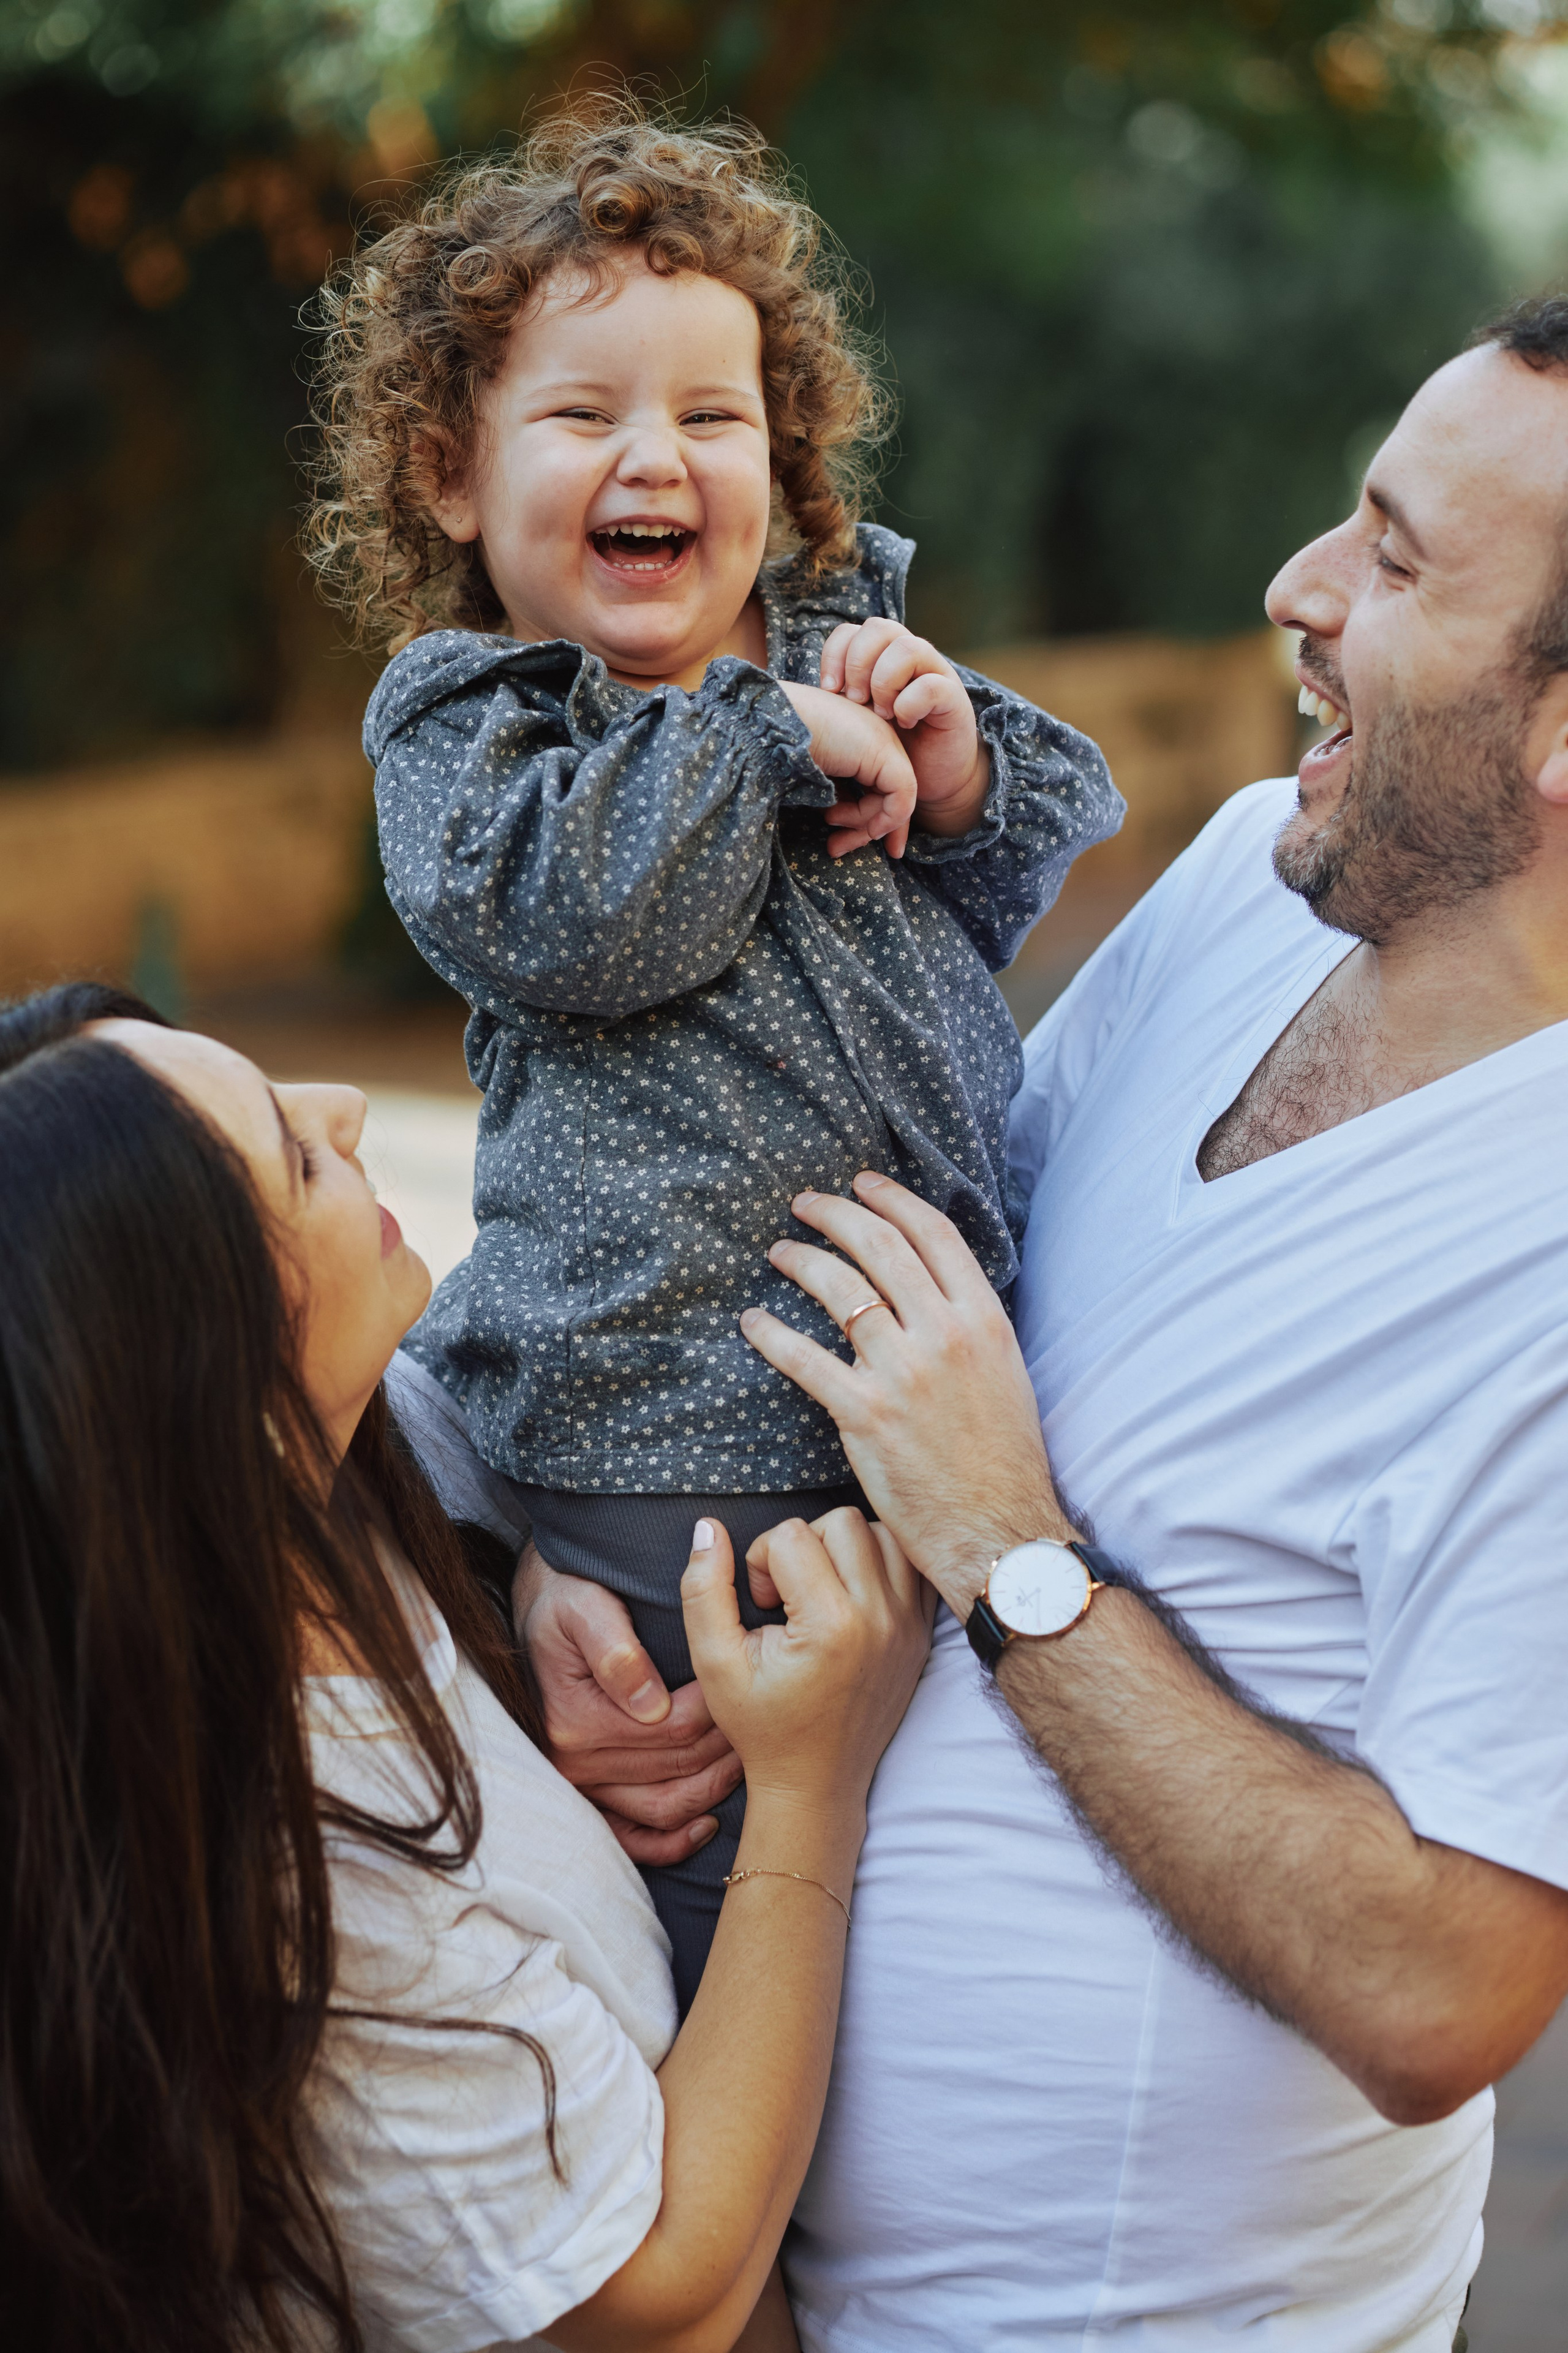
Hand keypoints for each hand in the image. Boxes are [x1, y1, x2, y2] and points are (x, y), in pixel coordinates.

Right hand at [513, 1546, 742, 1864]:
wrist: (539, 1615)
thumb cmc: (566, 1602)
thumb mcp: (582, 1607)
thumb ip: (614, 1648)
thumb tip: (650, 1703)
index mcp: (576, 1719)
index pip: (672, 1726)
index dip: (720, 1710)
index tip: (750, 1686)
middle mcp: (575, 1762)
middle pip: (676, 1765)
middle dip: (725, 1745)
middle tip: (767, 1721)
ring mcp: (582, 1785)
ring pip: (663, 1806)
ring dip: (712, 1789)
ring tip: (747, 1759)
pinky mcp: (588, 1796)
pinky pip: (633, 1837)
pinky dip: (671, 1841)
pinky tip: (707, 1824)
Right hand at [682, 1511, 934, 1813]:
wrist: (816, 1782)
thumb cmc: (762, 1724)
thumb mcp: (714, 1663)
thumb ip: (703, 1590)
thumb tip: (708, 1528)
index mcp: (831, 1625)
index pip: (791, 1535)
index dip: (760, 1560)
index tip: (761, 1604)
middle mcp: (880, 1619)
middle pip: (842, 1521)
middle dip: (803, 1545)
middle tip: (788, 1594)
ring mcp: (909, 1626)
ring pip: (883, 1533)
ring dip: (845, 1548)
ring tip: (821, 1589)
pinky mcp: (922, 1633)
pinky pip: (911, 1564)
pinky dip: (881, 1564)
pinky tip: (851, 1594)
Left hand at [737, 1174, 1066, 1617]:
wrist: (999, 1529)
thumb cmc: (1002, 1459)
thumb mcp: (1005, 1373)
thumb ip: (969, 1325)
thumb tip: (931, 1287)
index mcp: (984, 1320)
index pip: (933, 1234)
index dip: (892, 1199)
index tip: (862, 1183)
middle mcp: (945, 1335)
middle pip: (880, 1247)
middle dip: (836, 1215)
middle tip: (805, 1204)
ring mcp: (904, 1373)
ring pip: (840, 1291)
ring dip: (801, 1261)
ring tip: (779, 1252)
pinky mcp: (865, 1414)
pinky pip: (805, 1359)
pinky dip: (772, 1334)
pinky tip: (753, 1322)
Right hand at [779, 680, 917, 858]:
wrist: (770, 726)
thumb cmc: (778, 748)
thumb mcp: (813, 776)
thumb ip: (834, 794)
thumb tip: (840, 819)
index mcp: (859, 740)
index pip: (881, 786)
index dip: (873, 819)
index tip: (849, 844)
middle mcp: (876, 738)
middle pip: (890, 796)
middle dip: (868, 830)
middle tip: (837, 849)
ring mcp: (884, 742)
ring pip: (895, 801)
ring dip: (864, 826)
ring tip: (828, 823)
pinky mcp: (885, 754)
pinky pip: (901, 798)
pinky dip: (884, 820)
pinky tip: (851, 825)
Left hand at [820, 619, 988, 838]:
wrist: (934, 776)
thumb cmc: (891, 745)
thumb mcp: (859, 719)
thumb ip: (841, 699)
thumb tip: (809, 695)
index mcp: (881, 656)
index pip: (852, 631)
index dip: (835, 654)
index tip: (829, 690)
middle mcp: (909, 656)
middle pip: (879, 627)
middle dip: (858, 664)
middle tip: (854, 701)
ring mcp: (934, 673)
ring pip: (908, 647)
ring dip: (884, 681)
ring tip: (880, 714)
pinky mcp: (954, 698)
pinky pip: (931, 685)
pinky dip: (910, 704)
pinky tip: (903, 723)